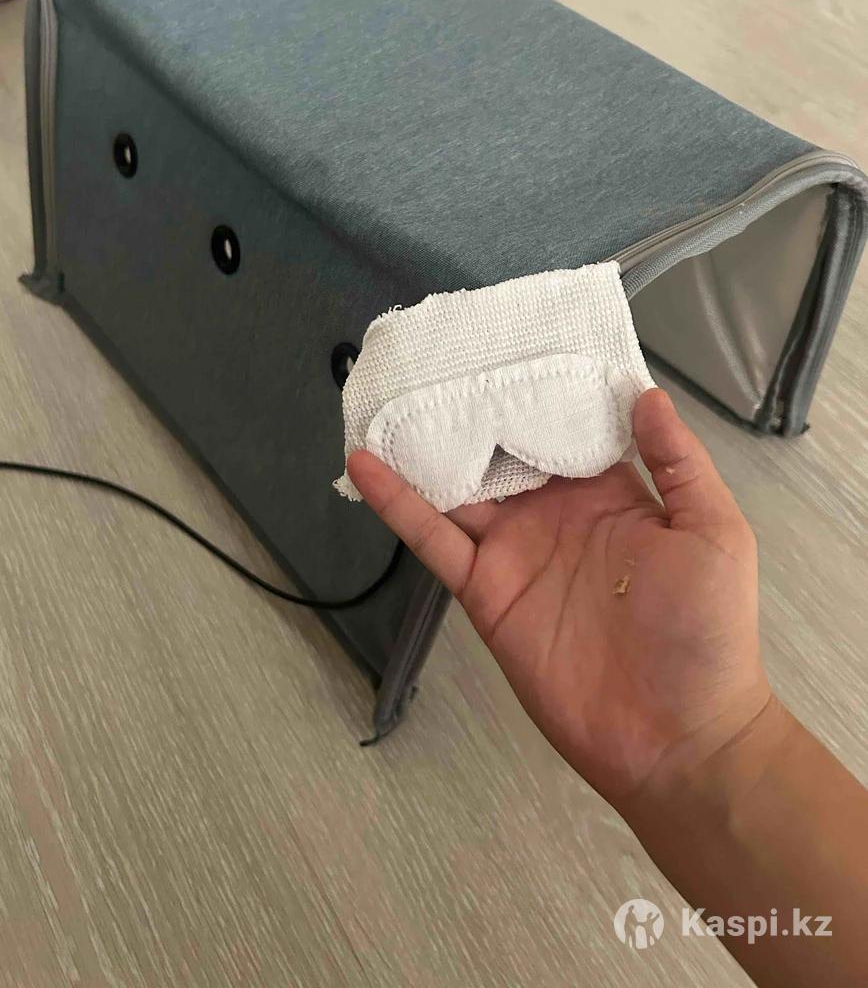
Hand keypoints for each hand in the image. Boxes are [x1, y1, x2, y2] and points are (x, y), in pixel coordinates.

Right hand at [347, 388, 770, 809]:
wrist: (674, 739)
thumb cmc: (705, 632)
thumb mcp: (713, 533)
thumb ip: (677, 462)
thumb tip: (643, 390)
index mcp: (612, 493)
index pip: (568, 426)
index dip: (541, 387)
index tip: (511, 339)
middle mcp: (556, 512)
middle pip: (504, 449)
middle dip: (474, 407)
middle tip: (433, 355)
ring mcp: (515, 550)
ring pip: (459, 486)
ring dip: (424, 445)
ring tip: (387, 396)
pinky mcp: (483, 590)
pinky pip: (433, 540)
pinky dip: (397, 503)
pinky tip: (365, 463)